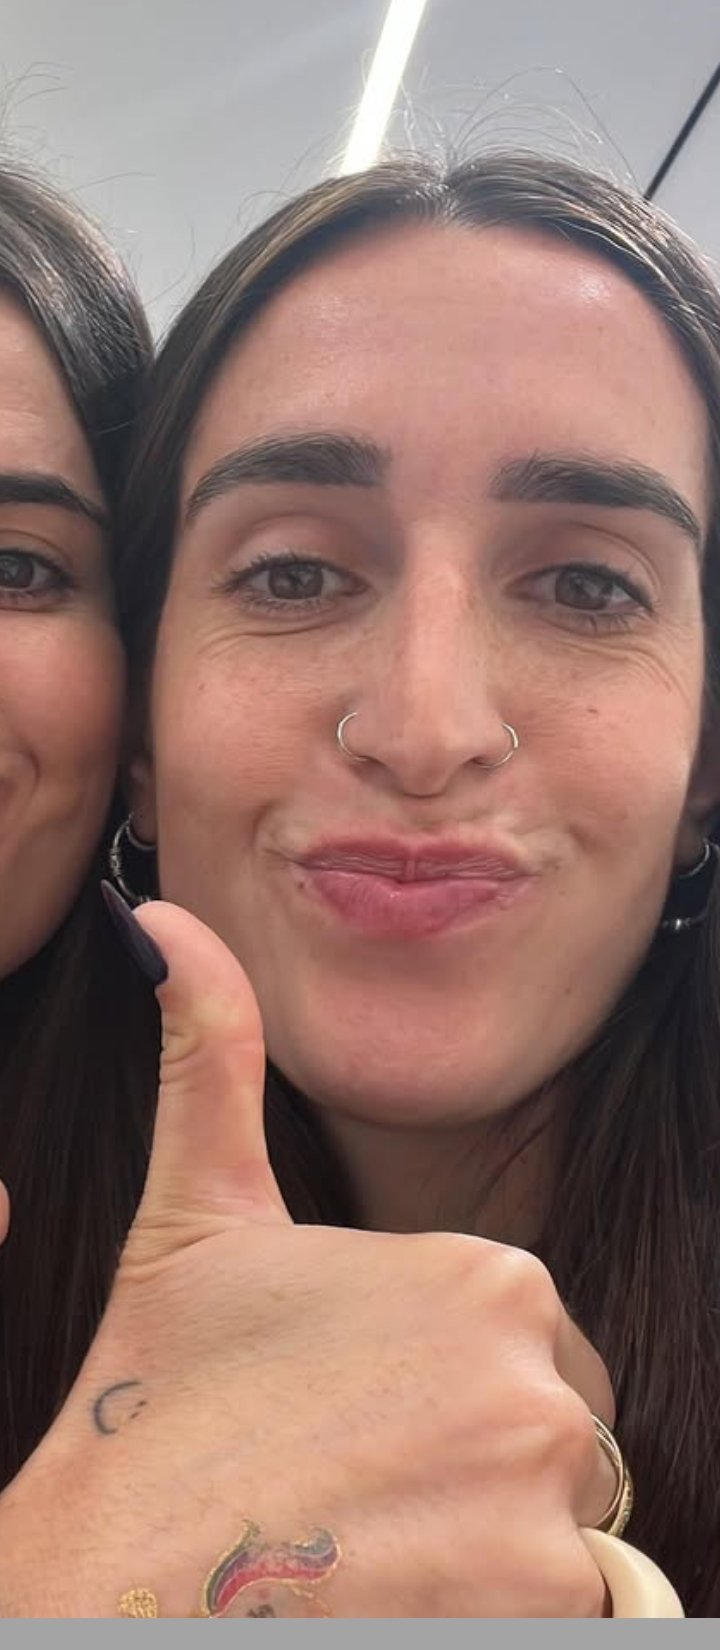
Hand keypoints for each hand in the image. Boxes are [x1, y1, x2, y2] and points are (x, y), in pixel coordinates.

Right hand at [0, 902, 614, 1616]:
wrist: (119, 1582)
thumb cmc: (161, 1401)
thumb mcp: (196, 1217)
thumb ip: (210, 1059)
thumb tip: (163, 926)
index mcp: (486, 1275)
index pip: (516, 1338)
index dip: (436, 1381)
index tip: (348, 1411)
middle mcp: (539, 1381)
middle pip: (551, 1429)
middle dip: (471, 1459)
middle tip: (354, 1486)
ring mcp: (548, 1508)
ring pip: (559, 1520)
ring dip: (485, 1540)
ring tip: (373, 1544)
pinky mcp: (540, 1610)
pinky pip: (566, 1605)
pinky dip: (496, 1605)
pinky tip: (403, 1592)